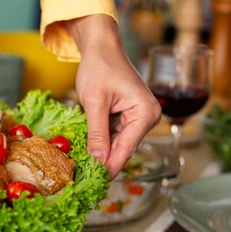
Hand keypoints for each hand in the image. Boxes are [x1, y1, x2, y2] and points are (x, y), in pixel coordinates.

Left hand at [65, 15, 161, 177]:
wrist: (101, 47)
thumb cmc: (99, 67)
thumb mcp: (94, 102)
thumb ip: (97, 133)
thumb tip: (97, 161)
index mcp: (145, 113)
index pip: (126, 148)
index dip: (110, 166)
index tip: (96, 183)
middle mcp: (148, 117)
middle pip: (124, 148)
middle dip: (105, 161)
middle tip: (85, 180)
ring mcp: (138, 118)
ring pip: (117, 144)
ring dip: (101, 153)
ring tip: (82, 169)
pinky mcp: (128, 117)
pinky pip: (114, 136)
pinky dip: (101, 142)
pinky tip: (87, 151)